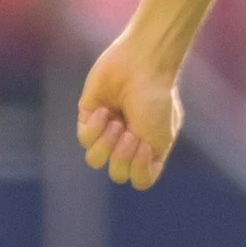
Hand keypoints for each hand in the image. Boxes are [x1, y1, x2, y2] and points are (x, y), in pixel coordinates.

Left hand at [75, 34, 183, 189]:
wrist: (141, 66)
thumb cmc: (156, 100)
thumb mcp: (161, 137)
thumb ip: (146, 164)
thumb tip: (125, 175)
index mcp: (150, 150)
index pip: (139, 180)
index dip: (139, 169)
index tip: (146, 145)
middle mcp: (129, 144)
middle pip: (117, 173)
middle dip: (122, 154)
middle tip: (131, 132)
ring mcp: (108, 132)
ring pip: (95, 160)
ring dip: (107, 143)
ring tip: (116, 123)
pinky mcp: (89, 118)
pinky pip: (84, 139)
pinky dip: (95, 126)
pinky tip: (105, 110)